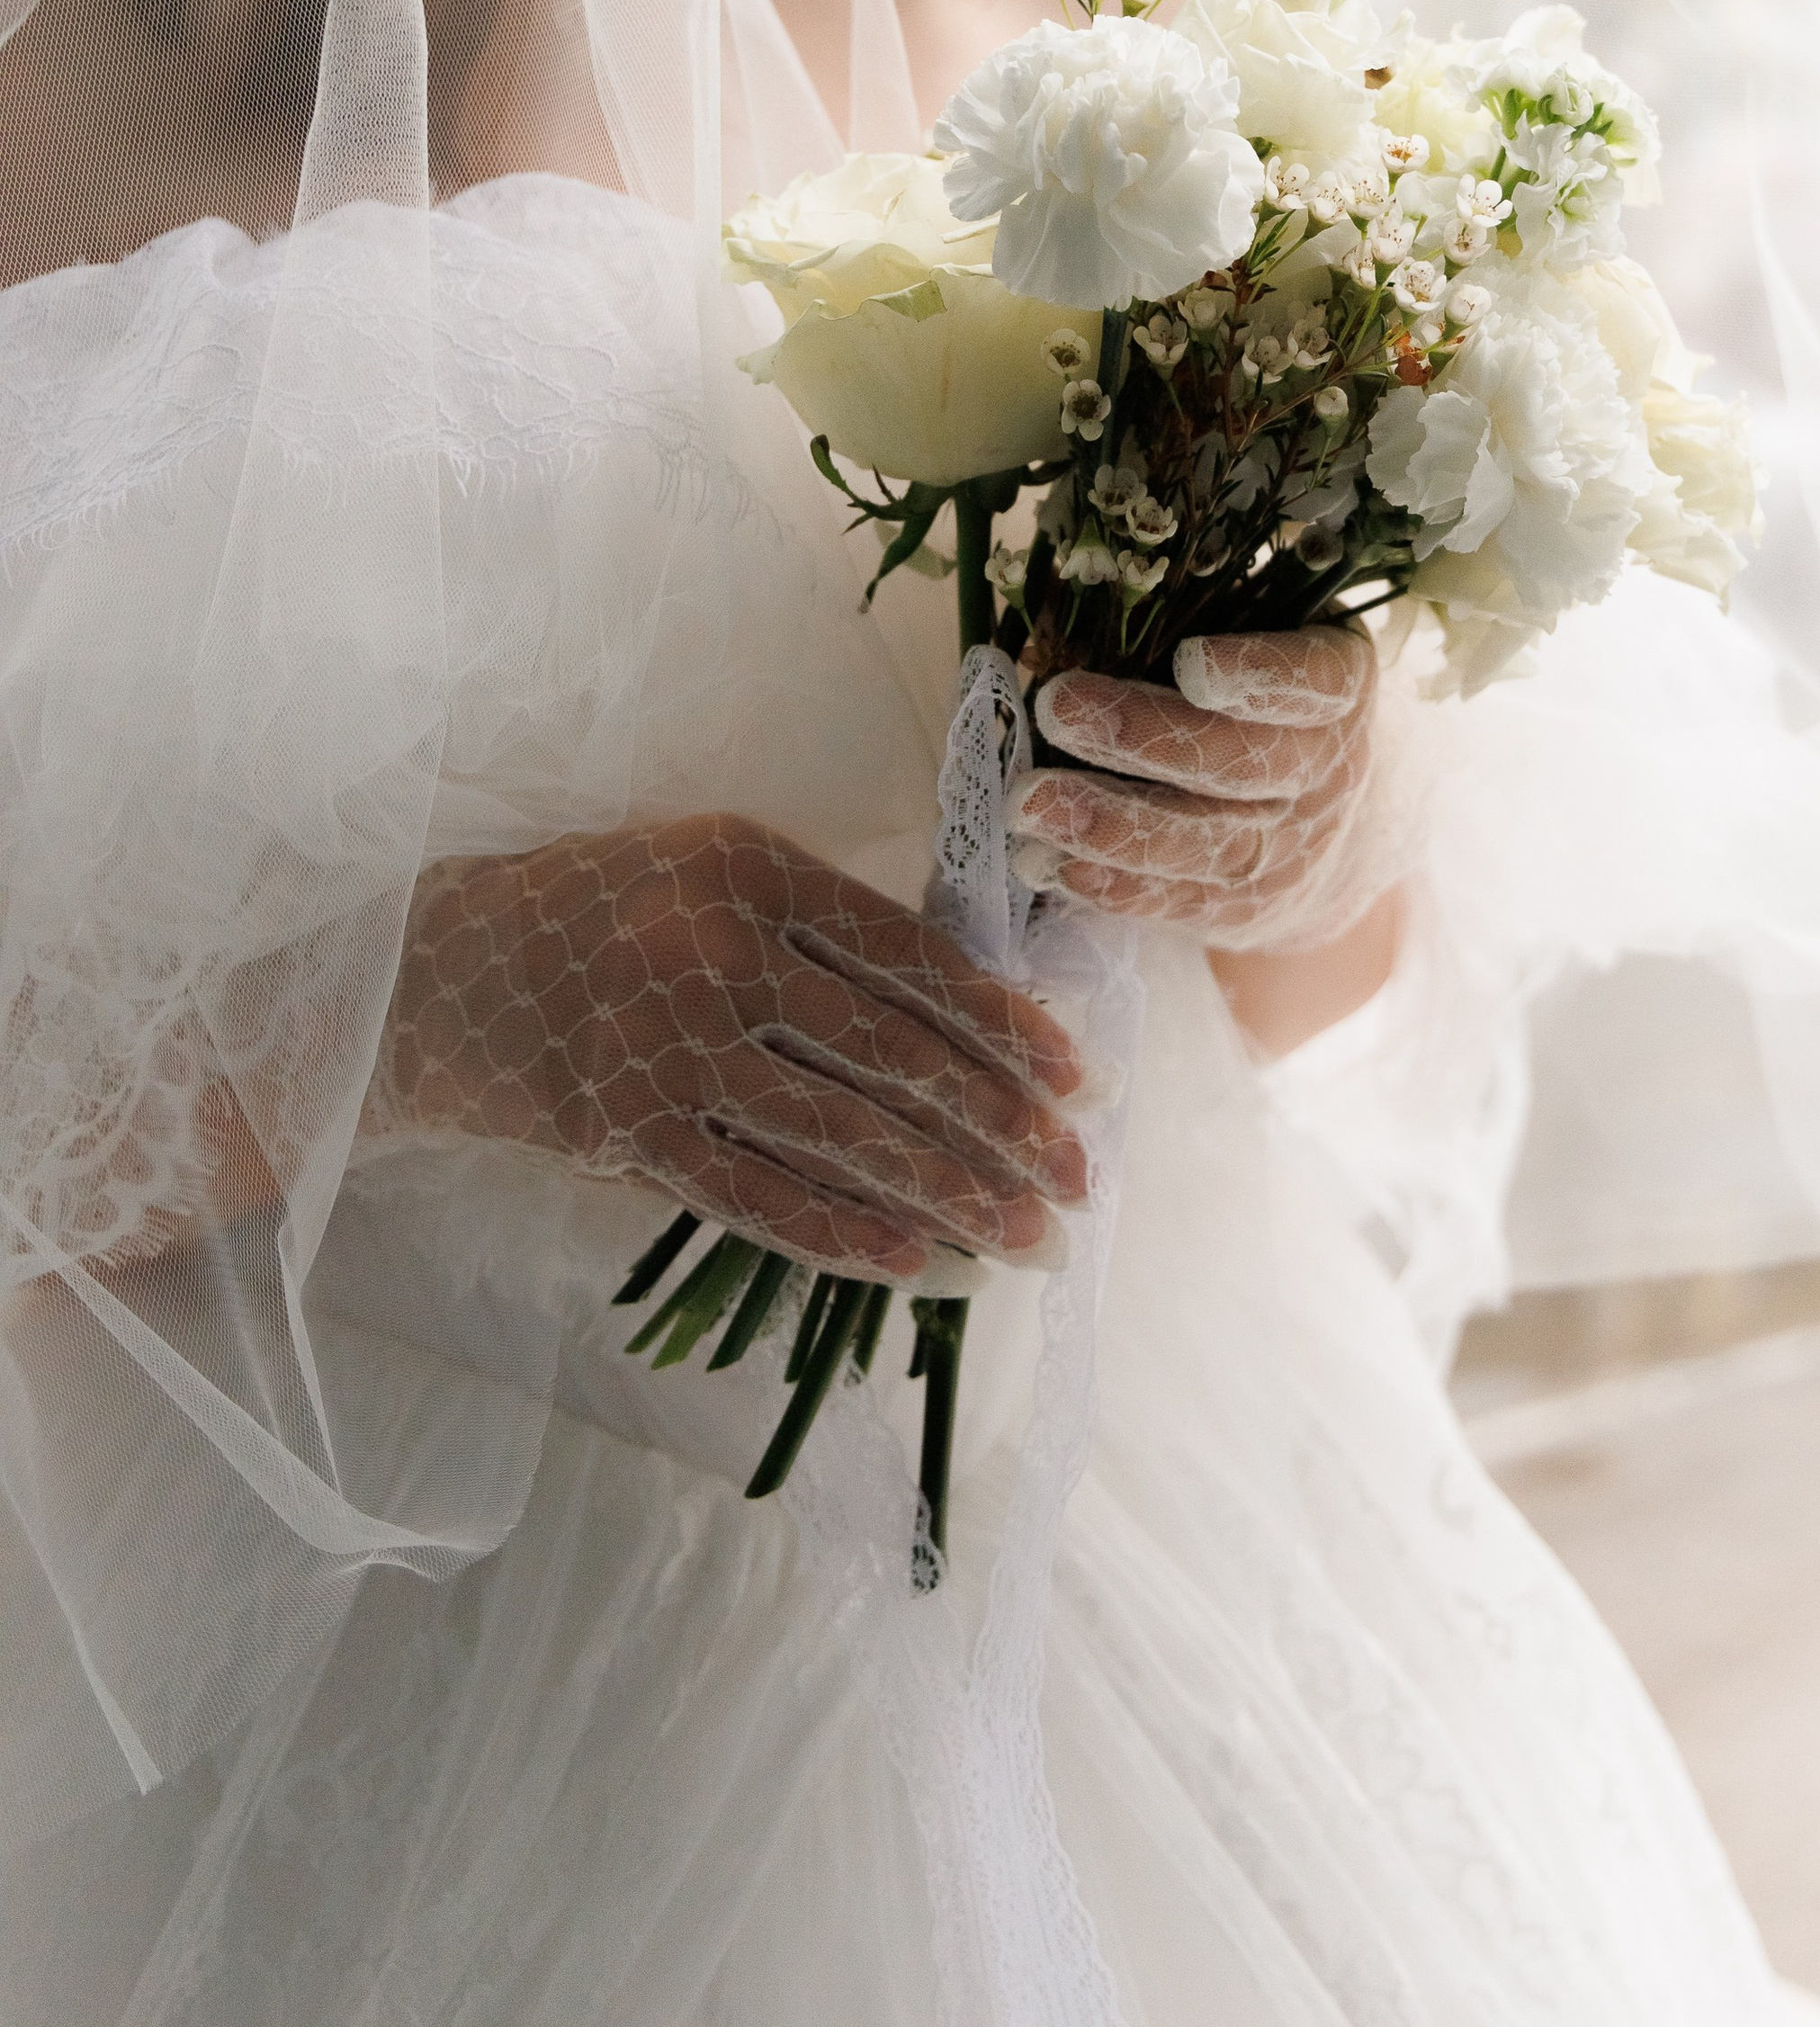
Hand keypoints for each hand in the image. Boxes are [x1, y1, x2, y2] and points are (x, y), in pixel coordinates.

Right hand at [370, 815, 1087, 1280]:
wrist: (433, 974)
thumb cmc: (602, 915)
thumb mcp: (711, 869)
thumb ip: (822, 926)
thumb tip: (972, 1017)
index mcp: (748, 863)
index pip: (908, 954)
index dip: (1003, 1024)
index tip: (1077, 1077)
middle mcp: (713, 948)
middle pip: (892, 1054)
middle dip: (1002, 1126)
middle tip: (1079, 1178)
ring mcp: (665, 1047)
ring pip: (842, 1135)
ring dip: (950, 1195)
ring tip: (1026, 1238)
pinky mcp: (625, 1133)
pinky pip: (758, 1196)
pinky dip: (842, 1234)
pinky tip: (915, 1262)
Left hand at [1014, 625, 1380, 954]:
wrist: (1323, 812)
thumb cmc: (1267, 693)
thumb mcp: (1264, 630)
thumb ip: (1197, 609)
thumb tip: (1075, 586)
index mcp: (1337, 684)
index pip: (1310, 680)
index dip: (1256, 675)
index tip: (1189, 662)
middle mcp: (1325, 770)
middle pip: (1240, 764)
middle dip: (1143, 737)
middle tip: (1058, 707)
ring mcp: (1288, 847)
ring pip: (1205, 842)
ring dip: (1109, 824)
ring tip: (1029, 802)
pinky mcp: (1246, 906)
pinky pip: (1178, 900)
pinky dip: (1111, 885)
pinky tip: (1048, 862)